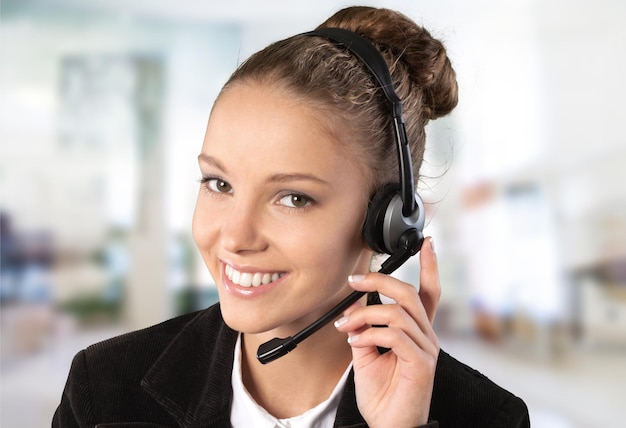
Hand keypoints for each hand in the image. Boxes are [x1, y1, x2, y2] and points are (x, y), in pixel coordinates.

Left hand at [334, 237, 440, 427]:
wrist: (388, 426)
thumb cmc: (381, 393)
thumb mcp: (366, 353)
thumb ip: (364, 327)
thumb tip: (355, 304)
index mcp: (416, 332)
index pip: (429, 292)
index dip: (429, 266)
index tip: (426, 244)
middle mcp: (426, 337)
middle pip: (410, 294)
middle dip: (380, 280)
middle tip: (353, 281)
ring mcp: (426, 349)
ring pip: (398, 312)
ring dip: (365, 314)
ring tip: (345, 327)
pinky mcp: (421, 363)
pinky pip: (394, 335)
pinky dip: (369, 333)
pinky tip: (355, 342)